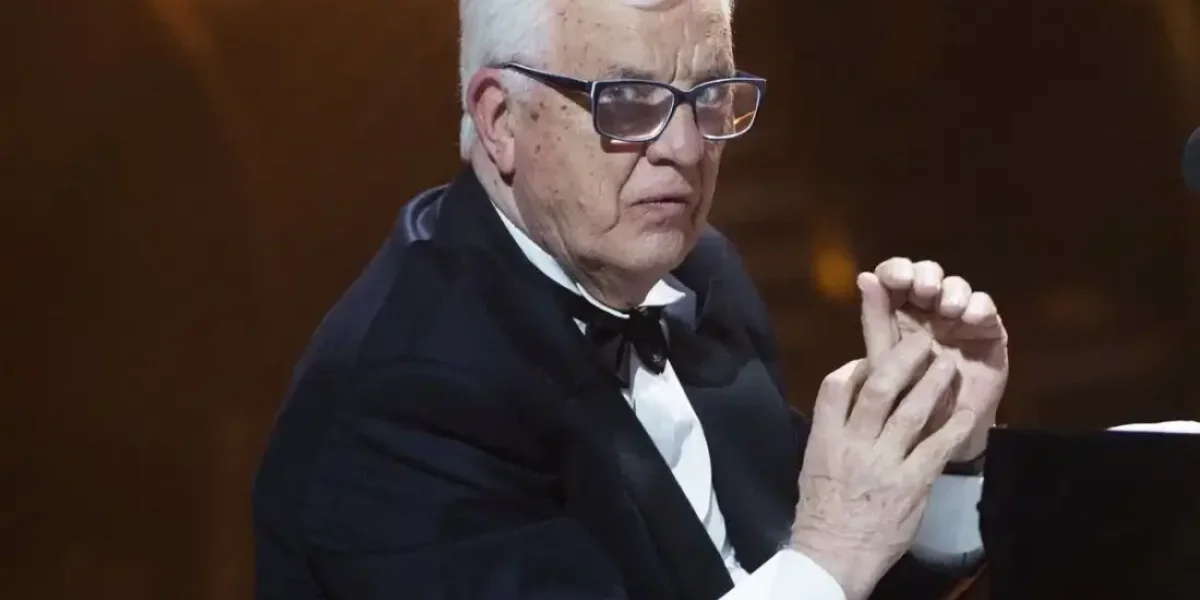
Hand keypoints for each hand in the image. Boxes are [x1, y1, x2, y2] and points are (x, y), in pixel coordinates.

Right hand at [791, 334, 975, 599]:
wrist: (834, 553)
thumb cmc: (823, 510)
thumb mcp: (815, 463)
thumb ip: (834, 430)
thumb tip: (853, 401)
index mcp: (826, 438)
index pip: (837, 386)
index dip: (857, 365)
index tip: (873, 357)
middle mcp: (855, 445)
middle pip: (880, 389)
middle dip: (903, 359)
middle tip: (923, 341)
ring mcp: (885, 463)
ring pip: (912, 411)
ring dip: (933, 383)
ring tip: (948, 363)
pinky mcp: (913, 483)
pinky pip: (937, 447)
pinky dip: (954, 426)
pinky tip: (968, 411)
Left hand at [860, 258, 1008, 460]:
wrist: (940, 432)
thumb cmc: (905, 396)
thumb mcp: (884, 359)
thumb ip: (875, 319)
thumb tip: (863, 277)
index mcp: (897, 311)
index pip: (895, 275)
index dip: (896, 270)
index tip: (896, 279)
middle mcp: (928, 308)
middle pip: (927, 273)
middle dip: (926, 274)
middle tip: (925, 289)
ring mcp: (958, 317)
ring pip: (957, 286)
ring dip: (953, 290)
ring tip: (949, 309)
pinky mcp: (986, 328)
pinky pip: (985, 306)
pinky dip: (978, 305)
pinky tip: (971, 318)